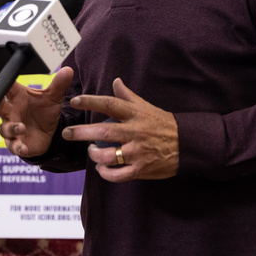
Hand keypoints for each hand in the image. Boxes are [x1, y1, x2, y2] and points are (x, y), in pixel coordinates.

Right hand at [0, 66, 74, 157]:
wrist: (50, 133)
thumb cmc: (45, 111)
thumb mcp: (53, 97)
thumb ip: (59, 84)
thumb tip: (68, 70)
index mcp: (17, 98)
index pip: (7, 88)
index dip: (4, 83)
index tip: (5, 81)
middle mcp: (11, 112)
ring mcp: (12, 128)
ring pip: (5, 129)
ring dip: (12, 128)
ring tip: (21, 128)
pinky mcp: (17, 143)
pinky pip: (13, 146)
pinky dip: (17, 147)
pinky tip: (23, 148)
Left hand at [65, 78, 179, 182]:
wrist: (187, 144)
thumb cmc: (164, 124)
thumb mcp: (147, 107)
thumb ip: (128, 96)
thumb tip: (115, 81)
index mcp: (136, 115)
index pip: (110, 104)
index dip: (91, 101)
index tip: (75, 101)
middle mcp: (135, 132)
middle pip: (104, 132)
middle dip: (82, 133)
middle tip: (67, 133)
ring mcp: (138, 152)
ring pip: (109, 156)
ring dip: (94, 155)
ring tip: (89, 151)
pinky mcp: (141, 169)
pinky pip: (118, 174)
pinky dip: (106, 173)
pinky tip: (100, 168)